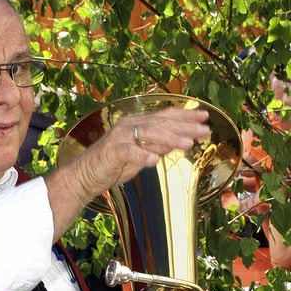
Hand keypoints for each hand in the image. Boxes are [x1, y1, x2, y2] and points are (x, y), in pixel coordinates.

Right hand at [47, 107, 210, 240]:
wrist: (85, 175)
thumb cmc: (114, 165)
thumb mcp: (142, 154)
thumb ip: (159, 146)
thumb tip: (181, 140)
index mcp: (138, 124)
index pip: (165, 116)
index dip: (186, 115)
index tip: (205, 117)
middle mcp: (129, 126)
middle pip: (161, 123)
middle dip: (185, 126)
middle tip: (205, 130)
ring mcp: (119, 137)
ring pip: (148, 133)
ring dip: (169, 138)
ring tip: (188, 144)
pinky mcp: (111, 151)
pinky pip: (128, 151)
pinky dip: (141, 155)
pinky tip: (154, 161)